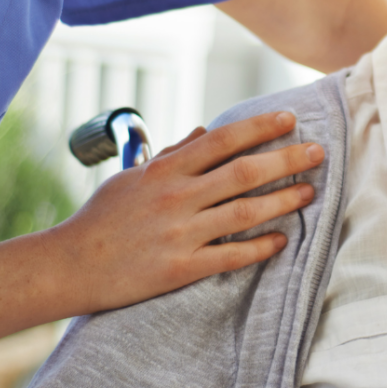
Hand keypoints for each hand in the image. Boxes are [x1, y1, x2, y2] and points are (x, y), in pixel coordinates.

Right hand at [46, 111, 321, 313]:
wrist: (68, 266)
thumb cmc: (100, 218)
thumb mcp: (132, 178)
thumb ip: (171, 155)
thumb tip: (202, 132)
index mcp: (166, 171)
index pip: (222, 140)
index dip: (259, 128)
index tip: (289, 119)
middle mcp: (177, 197)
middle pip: (243, 172)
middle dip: (286, 159)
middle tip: (318, 152)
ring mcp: (180, 233)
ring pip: (244, 212)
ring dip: (283, 200)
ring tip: (310, 192)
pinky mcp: (179, 269)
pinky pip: (229, 256)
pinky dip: (259, 247)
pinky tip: (282, 241)